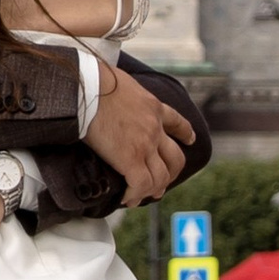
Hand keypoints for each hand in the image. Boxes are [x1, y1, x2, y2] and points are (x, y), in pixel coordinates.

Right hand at [84, 62, 192, 205]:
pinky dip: (135, 195)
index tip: (190, 140)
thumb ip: (124, 93)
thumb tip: (107, 92)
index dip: (185, 134)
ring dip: (154, 189)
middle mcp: (154, 128)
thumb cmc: (94, 80)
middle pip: (175, 158)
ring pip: (161, 176)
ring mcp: (145, 144)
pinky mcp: (130, 159)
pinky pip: (140, 185)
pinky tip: (127, 199)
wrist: (88, 87)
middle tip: (162, 183)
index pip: (176, 122)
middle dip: (171, 173)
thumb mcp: (120, 81)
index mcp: (153, 106)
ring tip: (142, 196)